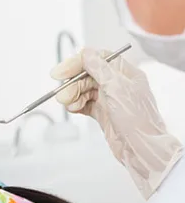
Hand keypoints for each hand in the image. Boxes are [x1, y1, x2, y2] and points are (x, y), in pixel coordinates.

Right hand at [51, 48, 182, 197]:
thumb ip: (99, 68)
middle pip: (87, 75)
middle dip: (72, 84)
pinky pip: (84, 103)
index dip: (77, 63)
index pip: (97, 59)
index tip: (61, 71)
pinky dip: (76, 105)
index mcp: (125, 73)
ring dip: (72, 95)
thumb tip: (86, 53)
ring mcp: (109, 99)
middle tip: (61, 95)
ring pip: (83, 90)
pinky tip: (73, 109)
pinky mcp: (103, 113)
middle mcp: (117, 84)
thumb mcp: (117, 88)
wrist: (142, 150)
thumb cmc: (137, 120)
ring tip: (68, 104)